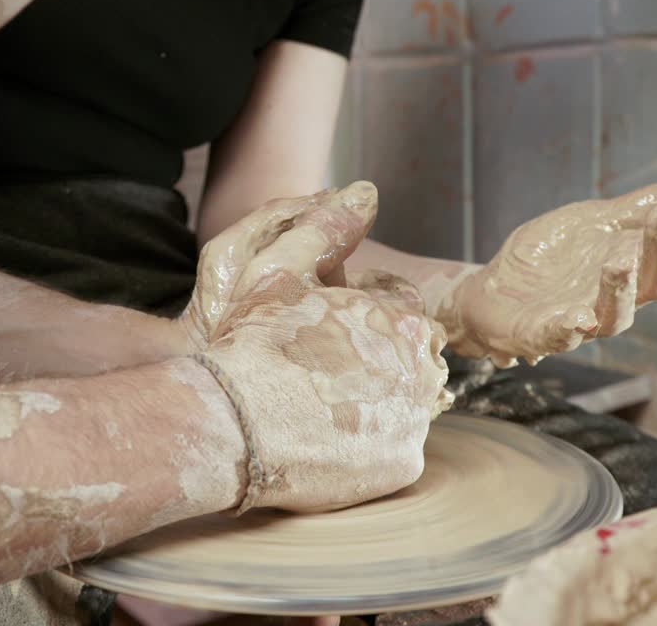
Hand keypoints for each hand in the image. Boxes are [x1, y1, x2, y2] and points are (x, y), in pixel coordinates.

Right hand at [190, 185, 450, 513]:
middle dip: (369, 361)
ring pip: (400, 405)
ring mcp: (415, 419)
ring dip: (371, 405)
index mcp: (400, 316)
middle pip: (403, 358)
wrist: (234, 426)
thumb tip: (366, 192)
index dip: (355, 317)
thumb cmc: (254, 344)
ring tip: (318, 410)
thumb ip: (326, 229)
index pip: (394, 310)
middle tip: (316, 375)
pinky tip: (327, 443)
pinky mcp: (403, 465)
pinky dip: (366, 448)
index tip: (322, 334)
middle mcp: (421, 365)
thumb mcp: (280, 270)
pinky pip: (392, 451)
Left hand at [439, 181, 656, 366]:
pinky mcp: (540, 335)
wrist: (492, 288)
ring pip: (613, 316)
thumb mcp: (593, 222)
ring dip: (620, 288)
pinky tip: (576, 317)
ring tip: (621, 258)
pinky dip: (568, 329)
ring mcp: (581, 321)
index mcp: (635, 269)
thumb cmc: (552, 258)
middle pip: (654, 283)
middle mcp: (616, 300)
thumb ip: (637, 210)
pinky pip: (558, 338)